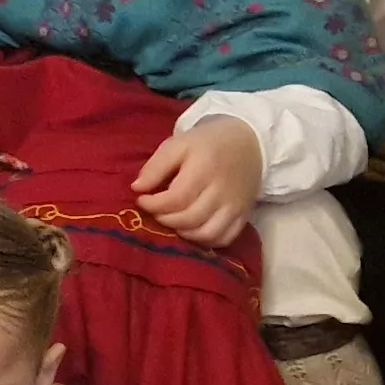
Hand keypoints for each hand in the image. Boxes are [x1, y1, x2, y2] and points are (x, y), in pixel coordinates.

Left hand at [134, 117, 266, 246]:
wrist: (248, 143)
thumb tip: (137, 189)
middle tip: (155, 212)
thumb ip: (156, 166)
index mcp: (205, 168)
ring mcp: (236, 206)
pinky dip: (205, 241)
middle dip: (165, 220)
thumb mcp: (179, 144)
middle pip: (189, 218)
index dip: (153, 205)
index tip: (141, 201)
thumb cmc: (207, 143)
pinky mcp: (245, 216)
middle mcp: (223, 190)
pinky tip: (192, 230)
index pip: (176, 198)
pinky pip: (224, 239)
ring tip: (172, 221)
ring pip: (206, 234)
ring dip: (183, 234)